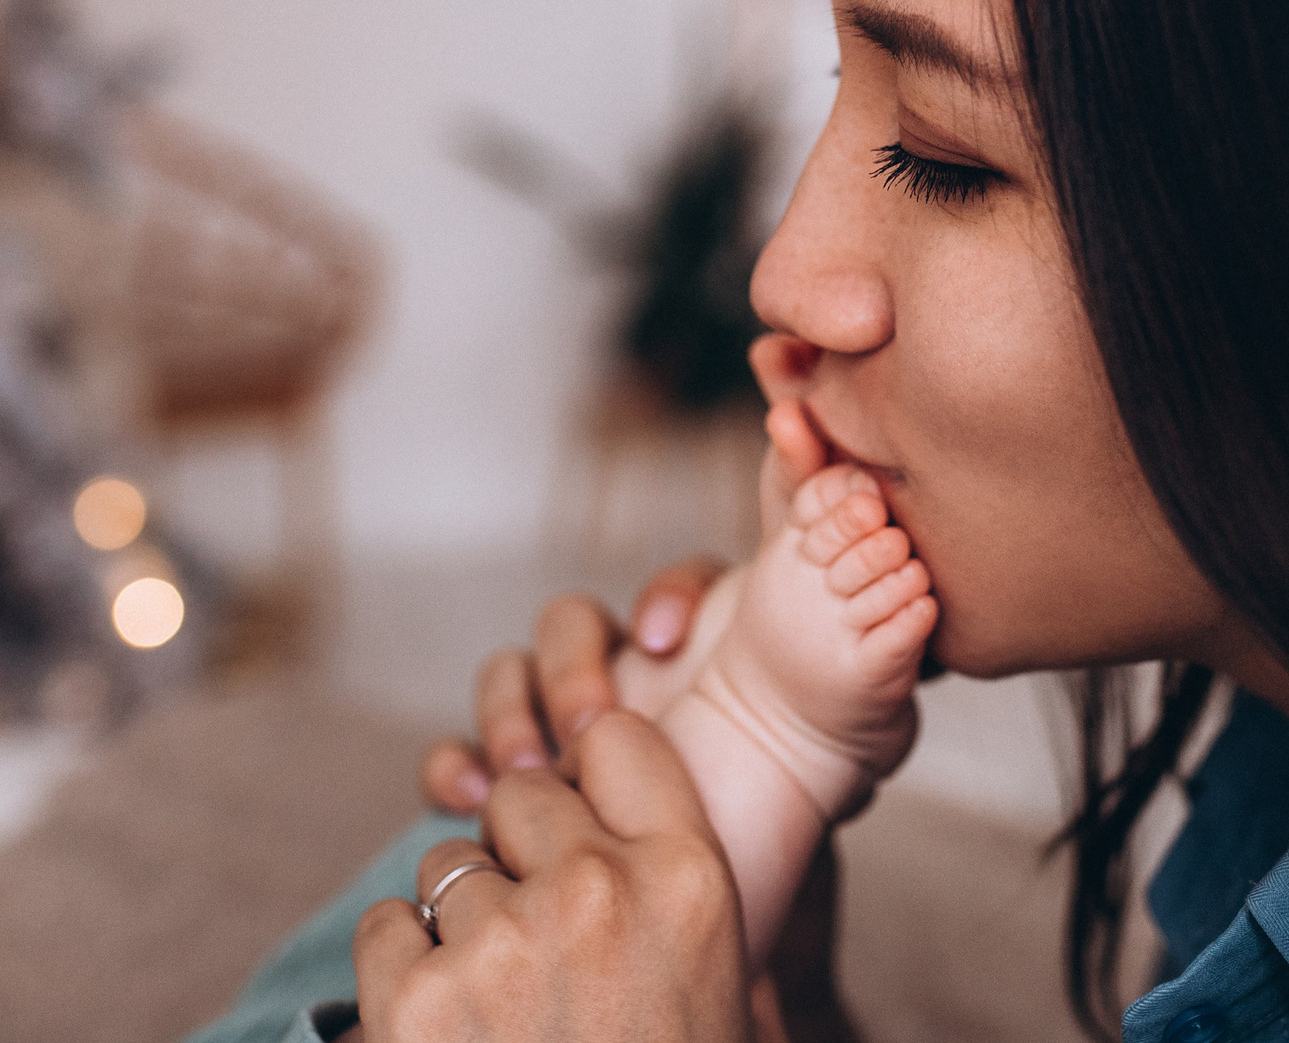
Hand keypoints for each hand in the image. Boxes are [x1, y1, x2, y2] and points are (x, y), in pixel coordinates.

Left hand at [356, 711, 752, 1042]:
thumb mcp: (723, 995)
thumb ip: (678, 900)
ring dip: (459, 924)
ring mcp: (502, 939)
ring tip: (498, 1012)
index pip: (619, 742)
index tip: (580, 822)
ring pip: (447, 868)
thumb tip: (625, 828)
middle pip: (524, 797)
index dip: (589, 776)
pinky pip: (386, 927)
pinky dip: (400, 974)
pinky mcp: (415, 995)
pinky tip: (447, 1034)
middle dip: (516, 853)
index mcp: (690, 883)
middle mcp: (600, 891)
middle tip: (532, 938)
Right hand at [416, 389, 838, 811]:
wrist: (759, 869)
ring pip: (505, 677)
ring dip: (507, 715)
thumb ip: (815, 542)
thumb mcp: (836, 659)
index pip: (670, 580)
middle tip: (594, 723)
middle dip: (572, 667)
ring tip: (529, 773)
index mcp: (704, 631)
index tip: (671, 641)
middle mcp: (629, 662)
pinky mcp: (524, 778)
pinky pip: (457, 755)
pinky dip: (453, 769)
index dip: (664, 597)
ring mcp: (568, 718)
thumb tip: (799, 418)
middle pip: (569, 620)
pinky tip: (473, 801)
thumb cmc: (800, 759)